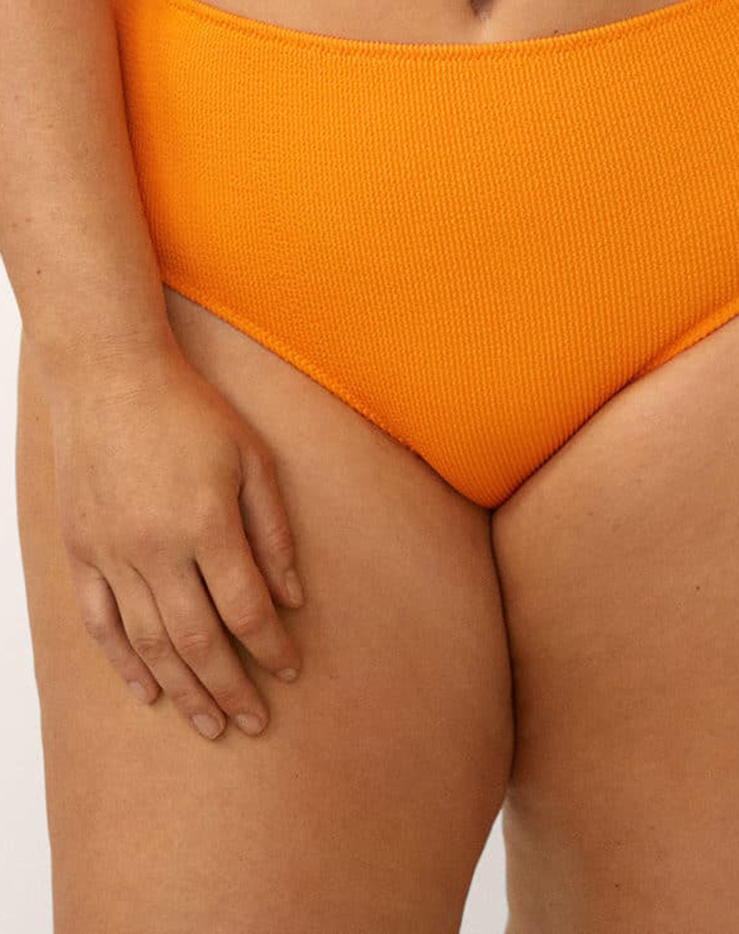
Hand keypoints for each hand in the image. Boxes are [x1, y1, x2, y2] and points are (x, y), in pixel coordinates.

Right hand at [45, 337, 304, 740]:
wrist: (109, 377)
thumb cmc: (191, 411)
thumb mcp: (252, 457)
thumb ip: (274, 530)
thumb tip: (294, 598)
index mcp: (207, 522)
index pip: (246, 608)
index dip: (272, 648)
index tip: (291, 671)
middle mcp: (156, 547)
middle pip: (198, 640)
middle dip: (231, 688)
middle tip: (255, 724)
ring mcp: (112, 553)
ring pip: (149, 643)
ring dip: (183, 690)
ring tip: (210, 724)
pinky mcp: (81, 552)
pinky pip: (101, 624)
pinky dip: (124, 664)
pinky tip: (150, 692)